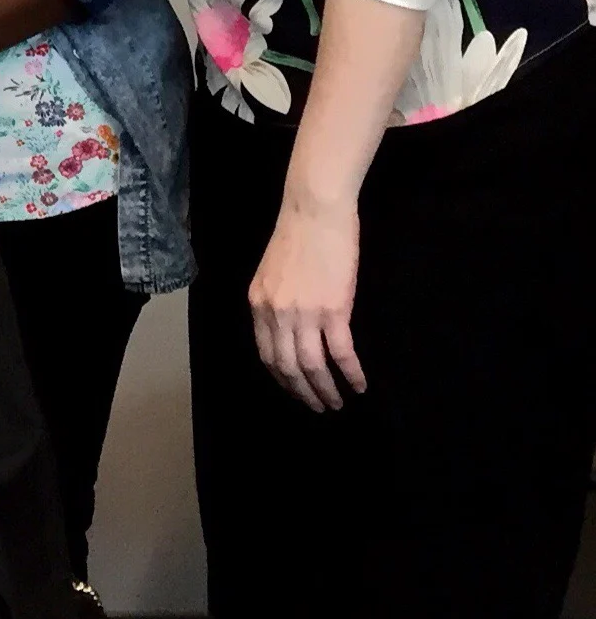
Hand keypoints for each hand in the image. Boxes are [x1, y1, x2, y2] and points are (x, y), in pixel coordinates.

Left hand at [249, 189, 366, 411]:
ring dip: (326, 390)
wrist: (314, 210)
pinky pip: (341, 353)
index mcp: (259, 305)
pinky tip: (360, 385)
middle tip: (320, 407)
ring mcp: (304, 313)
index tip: (295, 391)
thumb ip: (274, 302)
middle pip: (287, 367)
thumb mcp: (271, 273)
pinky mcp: (333, 309)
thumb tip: (285, 327)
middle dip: (303, 393)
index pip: (266, 355)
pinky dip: (351, 374)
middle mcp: (275, 314)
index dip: (281, 379)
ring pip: (312, 366)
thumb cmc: (297, 235)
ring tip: (338, 403)